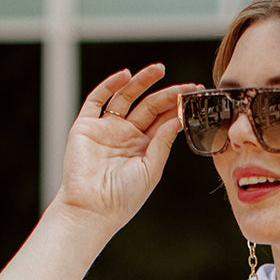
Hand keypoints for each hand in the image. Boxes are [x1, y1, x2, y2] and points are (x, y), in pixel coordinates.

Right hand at [55, 64, 200, 231]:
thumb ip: (162, 143)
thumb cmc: (122, 199)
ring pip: (126, 98)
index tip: (194, 95)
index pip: (162, 121)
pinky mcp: (86, 126)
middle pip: (148, 107)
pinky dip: (110, 85)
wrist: (92, 209)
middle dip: (166, 94)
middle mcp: (125, 136)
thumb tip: (178, 119)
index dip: (177, 107)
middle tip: (184, 84)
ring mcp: (106, 129)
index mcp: (143, 148)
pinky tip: (125, 76)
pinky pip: (98, 100)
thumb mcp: (150, 170)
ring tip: (159, 70)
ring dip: (141, 82)